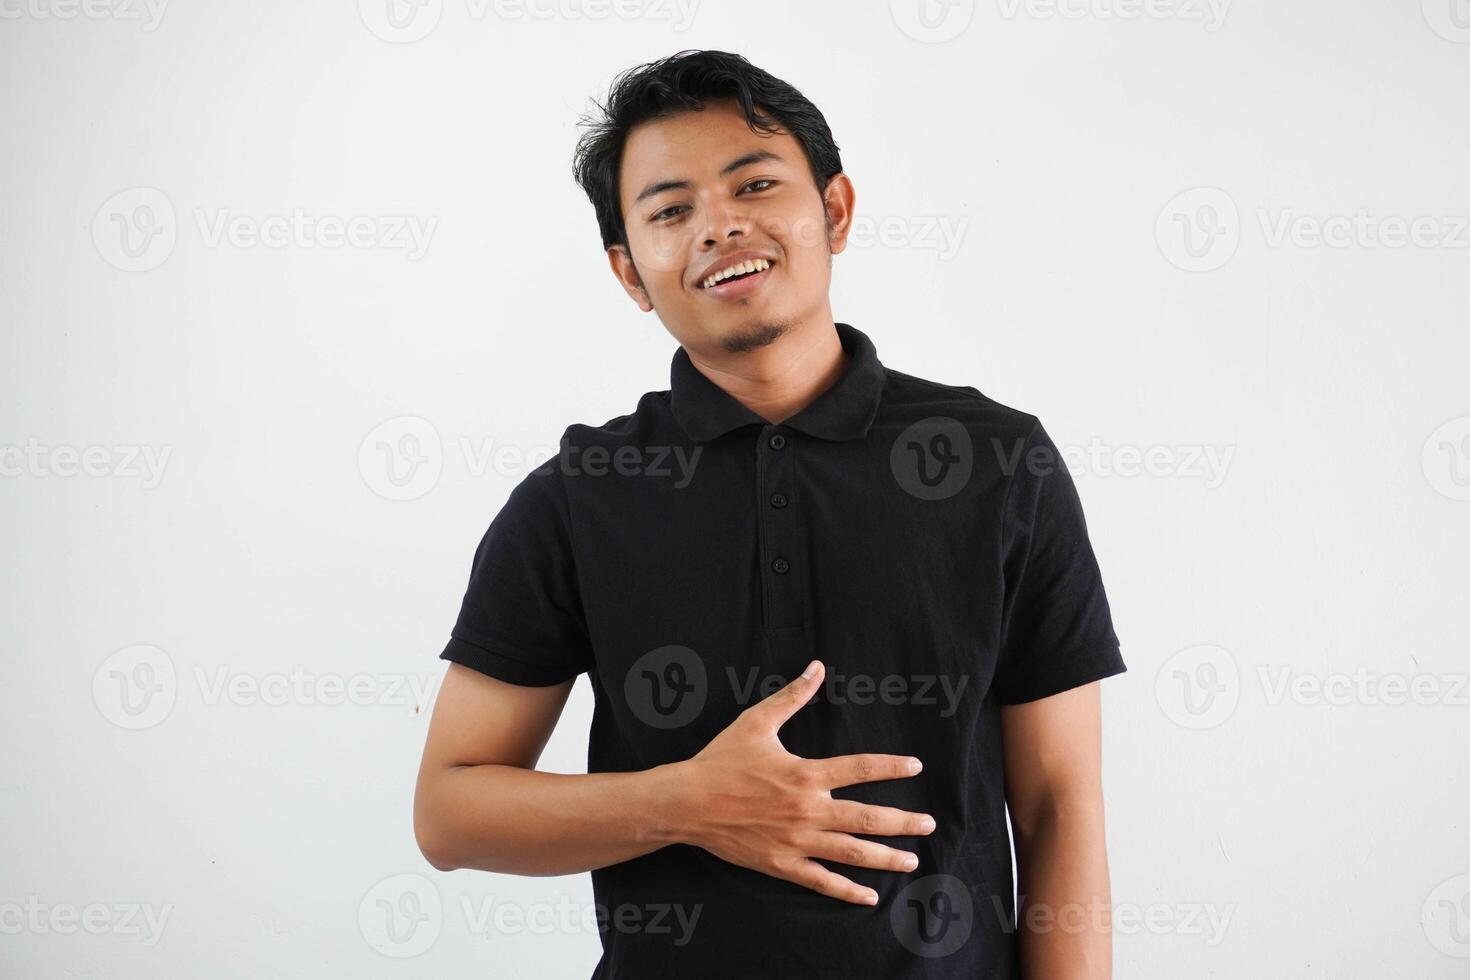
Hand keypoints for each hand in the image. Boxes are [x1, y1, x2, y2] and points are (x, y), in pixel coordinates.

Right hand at [670, 660, 935, 904]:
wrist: (687, 803)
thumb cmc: (721, 760)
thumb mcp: (756, 722)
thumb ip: (792, 696)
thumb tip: (816, 667)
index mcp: (805, 774)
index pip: (860, 768)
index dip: (891, 767)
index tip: (915, 766)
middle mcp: (808, 810)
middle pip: (867, 818)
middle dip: (903, 822)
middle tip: (929, 823)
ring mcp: (797, 841)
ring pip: (852, 853)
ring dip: (886, 857)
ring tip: (913, 860)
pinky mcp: (782, 864)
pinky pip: (821, 881)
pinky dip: (847, 891)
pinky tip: (869, 897)